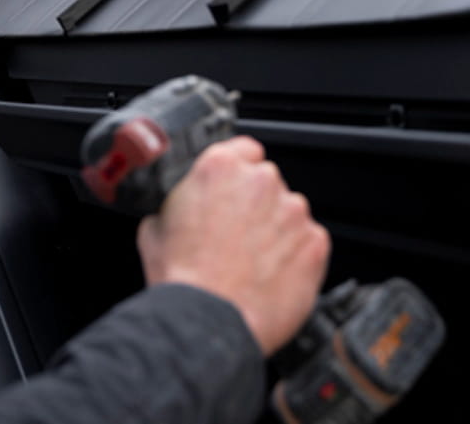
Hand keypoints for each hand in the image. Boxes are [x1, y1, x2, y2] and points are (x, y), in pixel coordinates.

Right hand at [136, 136, 328, 355]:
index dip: (237, 172)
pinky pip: (308, 242)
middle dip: (255, 205)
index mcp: (220, 167)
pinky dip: (296, 256)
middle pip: (266, 182)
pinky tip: (272, 277)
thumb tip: (180, 209)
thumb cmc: (182, 279)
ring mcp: (293, 211)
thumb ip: (176, 204)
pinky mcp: (316, 242)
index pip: (243, 149)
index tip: (234, 190)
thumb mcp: (154, 227)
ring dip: (276, 231)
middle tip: (236, 236)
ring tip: (253, 263)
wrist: (210, 321)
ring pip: (288, 213)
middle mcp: (261, 180)